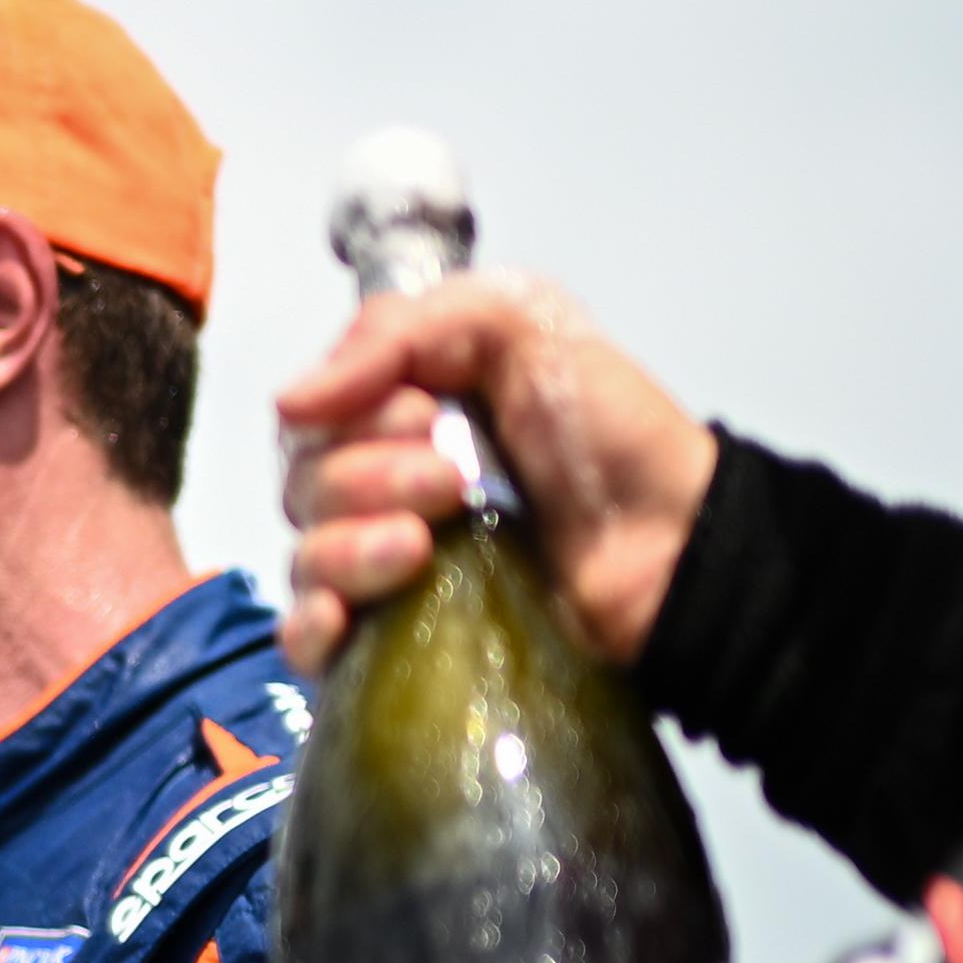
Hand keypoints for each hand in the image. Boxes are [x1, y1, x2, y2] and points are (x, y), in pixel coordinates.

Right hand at [271, 275, 717, 677]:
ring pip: (306, 558)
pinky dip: (312, 626)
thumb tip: (289, 400)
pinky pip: (309, 640)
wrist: (672, 543)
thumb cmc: (608, 433)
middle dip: (366, 479)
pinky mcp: (399, 639)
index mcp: (403, 409)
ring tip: (420, 549)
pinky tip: (343, 617)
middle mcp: (384, 485)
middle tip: (450, 483)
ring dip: (348, 549)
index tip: (424, 415)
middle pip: (304, 486)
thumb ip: (399, 330)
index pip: (312, 415)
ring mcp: (388, 566)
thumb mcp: (519, 322)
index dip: (352, 416)